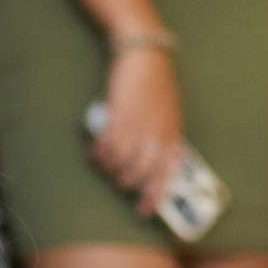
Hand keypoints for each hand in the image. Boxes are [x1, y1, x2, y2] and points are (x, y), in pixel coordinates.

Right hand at [87, 44, 183, 212]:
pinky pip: (107, 146)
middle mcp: (157, 136)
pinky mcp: (119, 117)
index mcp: (173, 136)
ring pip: (121, 163)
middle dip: (126, 183)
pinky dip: (98, 153)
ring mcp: (138, 128)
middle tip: (117, 180)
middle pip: (139, 174)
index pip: (166, 176)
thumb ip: (163, 136)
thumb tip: (153, 160)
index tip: (143, 211)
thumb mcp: (169, 114)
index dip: (154, 196)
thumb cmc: (157, 84)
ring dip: (109, 168)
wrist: (144, 56)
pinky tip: (94, 152)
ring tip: (103, 163)